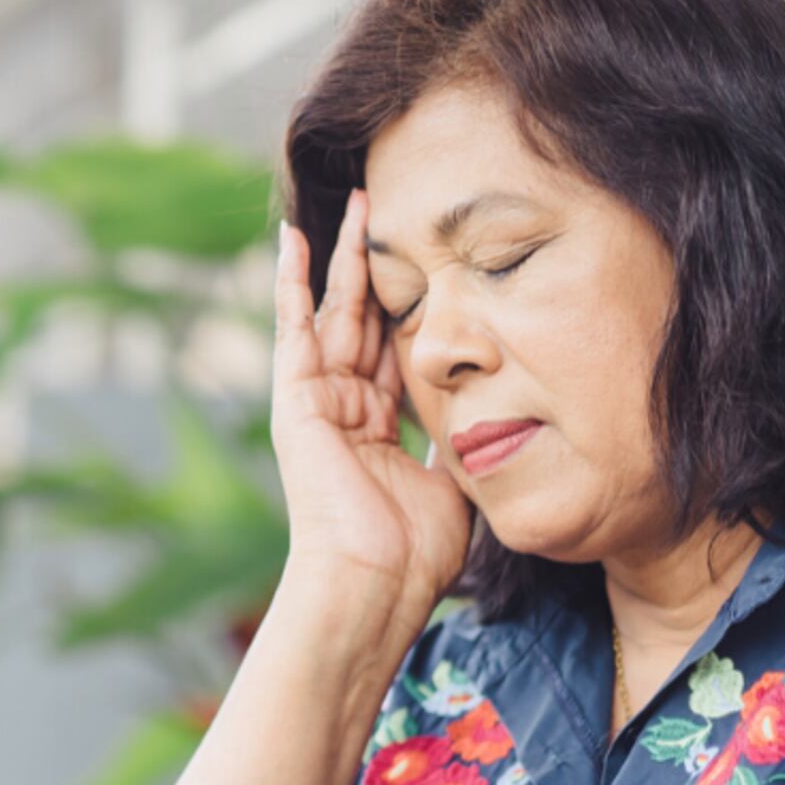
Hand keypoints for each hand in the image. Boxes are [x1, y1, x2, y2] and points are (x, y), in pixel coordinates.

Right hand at [267, 188, 472, 638]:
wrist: (373, 581)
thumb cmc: (415, 552)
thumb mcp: (455, 478)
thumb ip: (461, 437)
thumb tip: (494, 409)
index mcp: (377, 428)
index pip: (394, 350)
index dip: (411, 304)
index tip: (430, 262)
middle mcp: (344, 408)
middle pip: (365, 320)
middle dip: (378, 265)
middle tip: (391, 209)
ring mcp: (317, 402)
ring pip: (333, 313)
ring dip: (342, 257)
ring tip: (356, 203)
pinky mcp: (295, 400)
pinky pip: (293, 328)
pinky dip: (291, 283)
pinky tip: (295, 239)